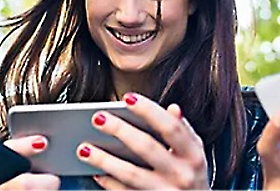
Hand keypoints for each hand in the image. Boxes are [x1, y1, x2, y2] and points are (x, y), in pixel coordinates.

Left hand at [79, 92, 208, 190]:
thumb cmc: (191, 176)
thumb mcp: (194, 153)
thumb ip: (183, 131)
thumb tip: (173, 108)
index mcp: (194, 155)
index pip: (171, 127)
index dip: (150, 111)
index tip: (128, 98)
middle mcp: (182, 174)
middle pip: (147, 147)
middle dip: (120, 131)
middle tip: (97, 118)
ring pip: (132, 174)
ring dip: (105, 160)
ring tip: (84, 149)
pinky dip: (110, 183)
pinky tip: (96, 172)